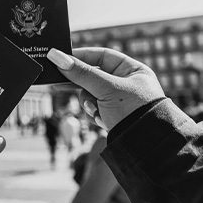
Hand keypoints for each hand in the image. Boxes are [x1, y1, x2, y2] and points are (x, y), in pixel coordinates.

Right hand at [47, 47, 164, 129]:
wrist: (145, 146)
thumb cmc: (133, 111)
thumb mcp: (106, 89)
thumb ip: (81, 73)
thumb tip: (56, 56)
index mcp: (132, 70)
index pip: (102, 56)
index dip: (81, 56)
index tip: (61, 59)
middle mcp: (126, 83)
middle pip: (93, 76)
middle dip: (80, 84)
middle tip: (57, 83)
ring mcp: (119, 100)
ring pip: (90, 94)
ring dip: (88, 103)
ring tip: (95, 111)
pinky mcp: (113, 115)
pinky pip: (94, 109)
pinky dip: (94, 114)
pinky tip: (102, 121)